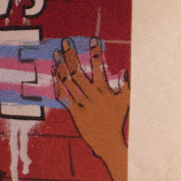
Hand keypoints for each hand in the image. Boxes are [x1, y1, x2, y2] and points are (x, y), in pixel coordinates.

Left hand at [55, 38, 130, 161]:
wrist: (107, 141)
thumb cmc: (116, 119)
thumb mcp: (125, 101)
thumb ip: (126, 85)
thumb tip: (126, 69)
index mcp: (104, 90)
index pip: (99, 66)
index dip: (96, 52)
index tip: (93, 39)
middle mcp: (92, 95)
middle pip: (79, 71)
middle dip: (71, 55)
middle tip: (66, 42)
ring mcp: (82, 104)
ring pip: (68, 82)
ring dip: (61, 66)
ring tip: (57, 53)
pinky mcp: (74, 112)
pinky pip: (63, 96)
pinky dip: (58, 84)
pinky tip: (55, 72)